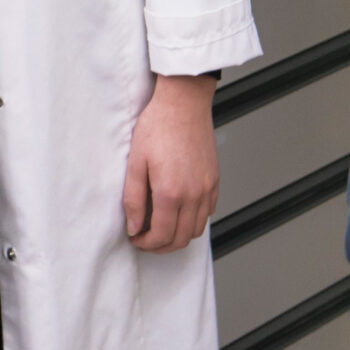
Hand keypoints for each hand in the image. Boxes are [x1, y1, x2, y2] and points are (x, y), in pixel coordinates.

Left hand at [123, 75, 218, 253]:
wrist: (183, 102)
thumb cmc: (158, 126)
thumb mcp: (136, 163)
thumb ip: (134, 200)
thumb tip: (134, 227)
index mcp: (171, 192)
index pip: (161, 236)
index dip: (146, 244)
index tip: (136, 239)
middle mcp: (194, 195)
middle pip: (181, 239)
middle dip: (161, 246)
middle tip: (146, 239)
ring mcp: (207, 188)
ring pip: (196, 229)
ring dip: (178, 235)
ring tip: (161, 228)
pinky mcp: (215, 180)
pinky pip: (208, 212)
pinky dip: (193, 220)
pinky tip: (179, 211)